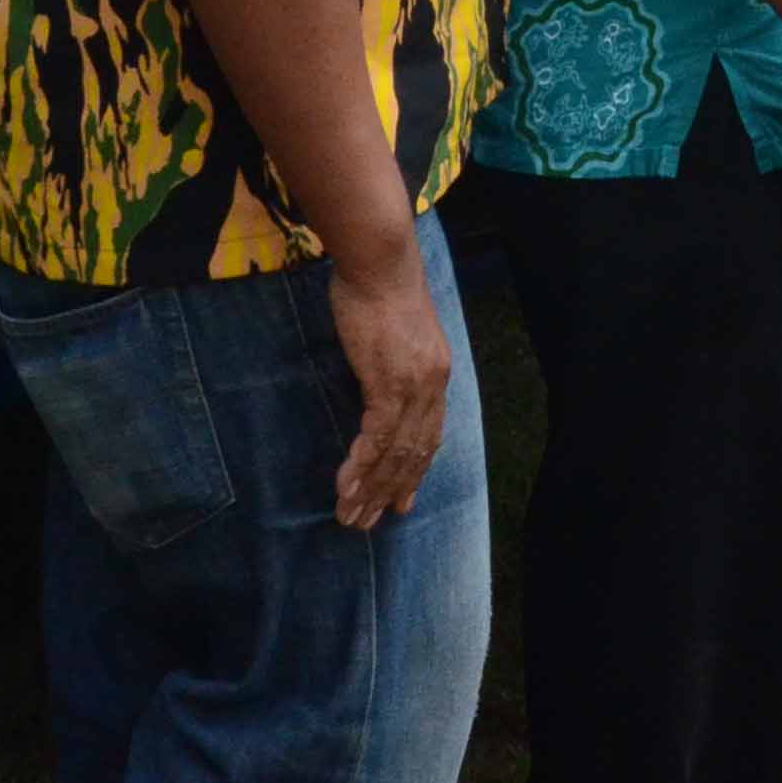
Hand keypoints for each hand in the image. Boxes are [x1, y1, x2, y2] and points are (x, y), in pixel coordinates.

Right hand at [323, 236, 459, 528]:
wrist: (380, 261)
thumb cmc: (380, 288)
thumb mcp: (396, 333)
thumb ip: (394, 363)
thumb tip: (379, 380)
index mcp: (436, 374)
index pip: (430, 435)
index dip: (415, 470)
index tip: (403, 499)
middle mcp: (432, 385)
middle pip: (414, 453)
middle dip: (391, 490)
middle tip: (370, 521)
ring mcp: (413, 386)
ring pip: (394, 454)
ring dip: (370, 489)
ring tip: (351, 516)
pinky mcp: (388, 384)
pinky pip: (375, 439)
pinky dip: (359, 467)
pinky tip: (345, 488)